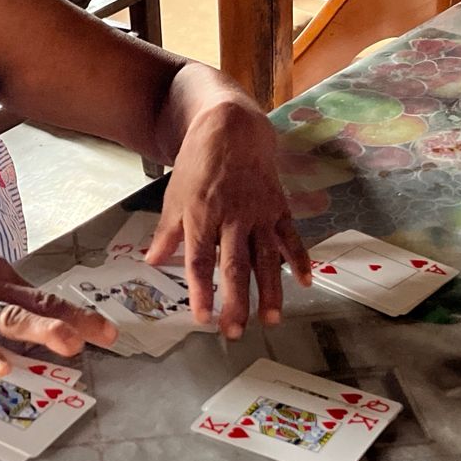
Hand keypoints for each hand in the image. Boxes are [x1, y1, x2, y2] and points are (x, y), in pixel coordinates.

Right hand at [0, 240, 116, 372]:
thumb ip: (4, 291)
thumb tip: (33, 307)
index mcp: (1, 277)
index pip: (45, 298)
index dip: (78, 314)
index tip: (105, 329)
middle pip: (39, 305)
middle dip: (75, 320)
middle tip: (105, 334)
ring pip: (10, 318)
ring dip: (41, 331)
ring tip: (68, 344)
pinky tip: (1, 367)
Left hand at [145, 99, 310, 337]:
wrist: (231, 129)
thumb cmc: (198, 165)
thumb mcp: (174, 198)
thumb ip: (166, 234)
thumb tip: (154, 263)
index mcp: (202, 216)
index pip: (200, 261)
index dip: (202, 292)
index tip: (203, 318)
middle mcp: (232, 218)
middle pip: (235, 266)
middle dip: (237, 302)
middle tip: (235, 331)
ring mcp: (259, 214)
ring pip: (267, 258)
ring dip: (271, 291)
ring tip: (272, 319)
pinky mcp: (278, 208)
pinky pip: (291, 237)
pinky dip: (300, 259)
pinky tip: (307, 282)